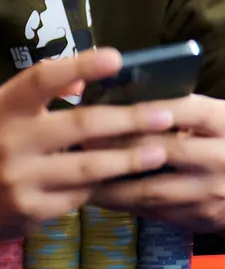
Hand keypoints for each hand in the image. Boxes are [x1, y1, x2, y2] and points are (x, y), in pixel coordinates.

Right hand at [0, 49, 176, 238]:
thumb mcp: (6, 112)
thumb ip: (38, 93)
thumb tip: (81, 81)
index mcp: (5, 108)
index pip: (41, 80)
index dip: (79, 66)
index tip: (116, 59)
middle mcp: (10, 141)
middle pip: (81, 125)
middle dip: (129, 120)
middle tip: (166, 115)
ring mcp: (20, 179)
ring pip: (89, 167)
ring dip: (129, 159)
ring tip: (160, 152)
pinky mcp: (30, 209)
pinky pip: (79, 195)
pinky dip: (107, 185)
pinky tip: (131, 180)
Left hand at [89, 94, 224, 231]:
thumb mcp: (215, 116)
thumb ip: (180, 109)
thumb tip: (122, 102)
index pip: (185, 111)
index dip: (145, 111)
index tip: (107, 110)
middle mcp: (224, 158)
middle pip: (165, 151)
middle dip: (120, 148)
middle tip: (83, 143)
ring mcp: (212, 191)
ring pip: (153, 189)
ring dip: (112, 184)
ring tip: (83, 175)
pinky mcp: (199, 217)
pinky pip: (153, 210)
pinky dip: (123, 203)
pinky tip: (100, 195)